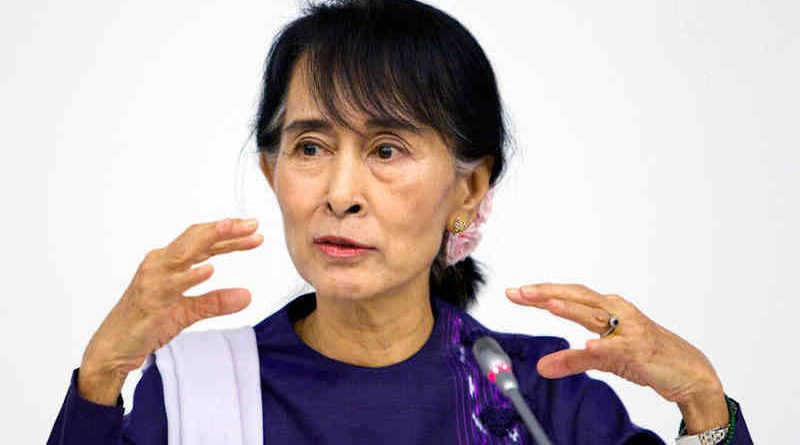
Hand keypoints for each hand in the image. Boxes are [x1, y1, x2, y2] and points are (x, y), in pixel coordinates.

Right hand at [79, 218, 263, 403]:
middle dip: (225, 229)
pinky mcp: (149, 299)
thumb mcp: (188, 312)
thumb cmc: (146, 324)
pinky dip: (190, 275)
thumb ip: (216, 302)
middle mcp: (159, 263)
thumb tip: (247, 296)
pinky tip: (210, 269)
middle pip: (196, 238)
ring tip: (232, 229)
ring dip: (209, 238)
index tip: (255, 232)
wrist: (114, 348)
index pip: (204, 243)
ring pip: (184, 251)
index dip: (230, 236)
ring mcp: (153, 279)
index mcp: (169, 263)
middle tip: (253, 223)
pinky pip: (172, 284)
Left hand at [506, 283, 728, 432]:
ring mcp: (630, 330)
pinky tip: (589, 345)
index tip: (514, 292)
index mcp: (606, 309)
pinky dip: (604, 345)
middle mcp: (617, 312)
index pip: (568, 296)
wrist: (688, 371)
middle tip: (520, 291)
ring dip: (572, 309)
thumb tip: (541, 367)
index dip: (541, 293)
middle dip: (547, 293)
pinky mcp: (641, 350)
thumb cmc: (645, 356)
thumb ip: (572, 360)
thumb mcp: (602, 359)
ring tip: (548, 304)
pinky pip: (619, 348)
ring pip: (596, 316)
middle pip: (577, 297)